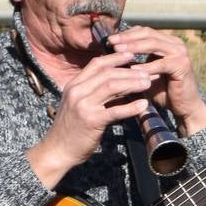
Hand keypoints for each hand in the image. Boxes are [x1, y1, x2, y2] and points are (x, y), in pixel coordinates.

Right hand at [29, 50, 156, 181]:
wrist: (57, 150)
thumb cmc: (71, 129)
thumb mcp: (79, 105)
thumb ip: (95, 93)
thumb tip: (122, 85)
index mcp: (74, 85)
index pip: (96, 64)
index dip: (116, 58)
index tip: (131, 55)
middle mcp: (77, 91)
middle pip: (107, 73)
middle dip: (129, 70)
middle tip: (147, 72)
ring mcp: (83, 105)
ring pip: (112, 86)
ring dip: (132, 83)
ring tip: (148, 83)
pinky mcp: (91, 121)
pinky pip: (115, 111)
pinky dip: (131, 106)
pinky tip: (143, 105)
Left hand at [108, 25, 205, 135]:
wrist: (184, 106)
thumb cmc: (163, 90)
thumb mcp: (146, 72)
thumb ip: (134, 61)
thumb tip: (110, 53)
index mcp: (168, 42)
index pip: (144, 31)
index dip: (127, 34)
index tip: (110, 39)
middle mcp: (176, 44)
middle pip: (148, 34)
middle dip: (128, 38)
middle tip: (111, 42)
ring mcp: (181, 53)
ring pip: (153, 44)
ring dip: (134, 47)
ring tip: (118, 51)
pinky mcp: (182, 65)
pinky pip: (161, 64)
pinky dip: (146, 66)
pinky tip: (132, 68)